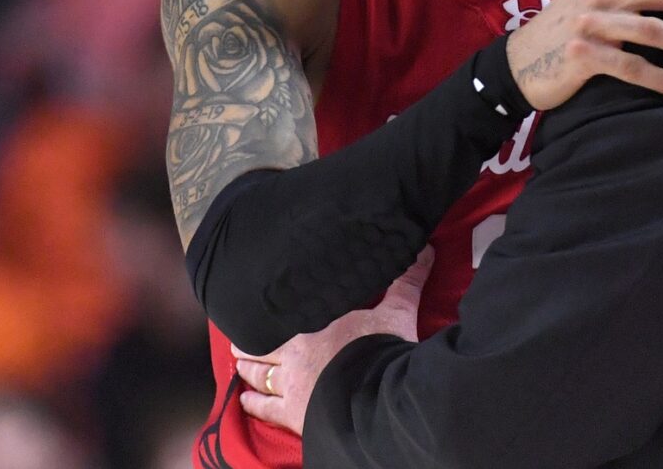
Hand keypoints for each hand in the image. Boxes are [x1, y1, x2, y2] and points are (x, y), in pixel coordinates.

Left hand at [236, 246, 433, 435]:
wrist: (375, 394)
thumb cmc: (382, 349)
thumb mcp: (397, 311)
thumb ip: (406, 281)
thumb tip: (425, 248)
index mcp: (312, 325)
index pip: (284, 314)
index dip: (270, 312)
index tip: (259, 306)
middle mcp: (293, 353)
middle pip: (263, 345)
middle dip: (250, 342)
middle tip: (237, 339)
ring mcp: (290, 384)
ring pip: (259, 375)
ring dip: (248, 369)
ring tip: (238, 364)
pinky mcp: (292, 413)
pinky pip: (266, 408)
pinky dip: (253, 403)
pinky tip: (243, 401)